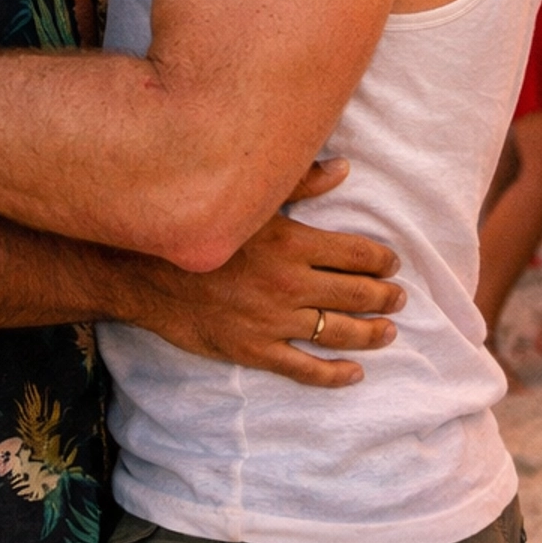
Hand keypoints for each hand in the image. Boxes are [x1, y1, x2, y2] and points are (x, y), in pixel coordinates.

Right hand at [124, 159, 404, 388]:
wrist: (142, 271)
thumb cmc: (197, 228)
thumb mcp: (248, 200)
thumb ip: (299, 183)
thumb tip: (343, 168)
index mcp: (291, 242)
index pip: (356, 254)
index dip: (381, 261)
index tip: (393, 265)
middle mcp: (289, 283)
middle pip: (355, 293)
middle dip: (384, 297)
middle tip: (399, 298)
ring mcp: (272, 320)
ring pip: (338, 332)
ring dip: (371, 333)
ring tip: (388, 332)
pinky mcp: (253, 350)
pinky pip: (304, 369)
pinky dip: (334, 374)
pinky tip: (354, 373)